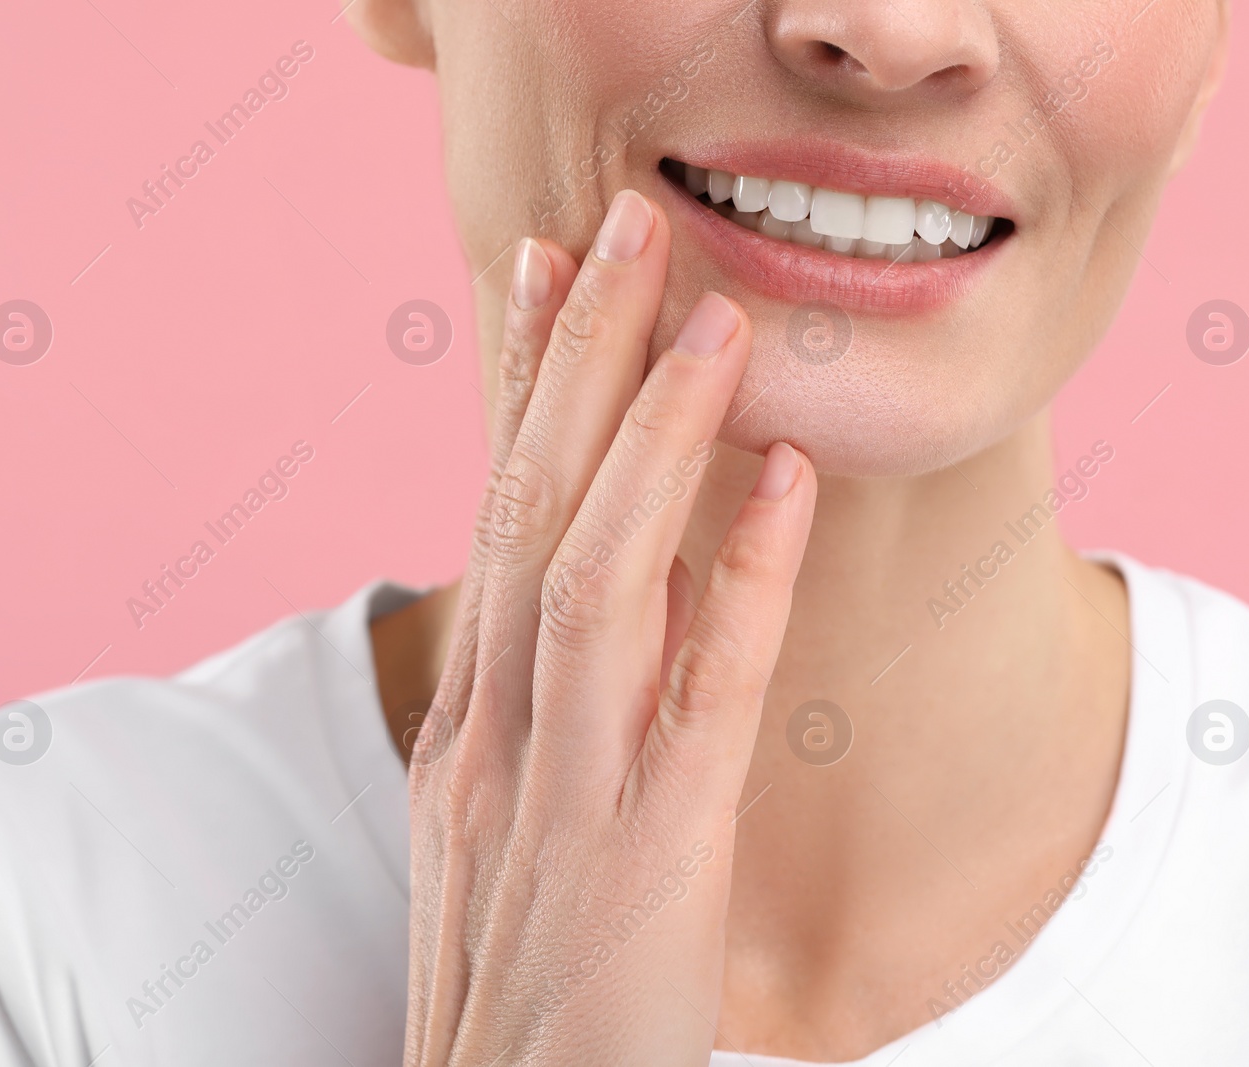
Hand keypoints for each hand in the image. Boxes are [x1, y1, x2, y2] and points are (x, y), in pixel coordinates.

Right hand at [405, 190, 816, 1065]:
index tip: (542, 272)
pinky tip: (780, 487)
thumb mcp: (506, 833)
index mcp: (468, 726)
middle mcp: (496, 737)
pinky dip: (738, 581)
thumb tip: (627, 586)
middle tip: (615, 226)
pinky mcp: (647, 859)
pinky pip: (702, 696)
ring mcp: (564, 793)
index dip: (520, 388)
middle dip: (574, 361)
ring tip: (704, 321)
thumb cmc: (523, 985)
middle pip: (530, 510)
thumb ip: (550, 710)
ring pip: (595, 576)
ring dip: (648, 440)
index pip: (490, 515)